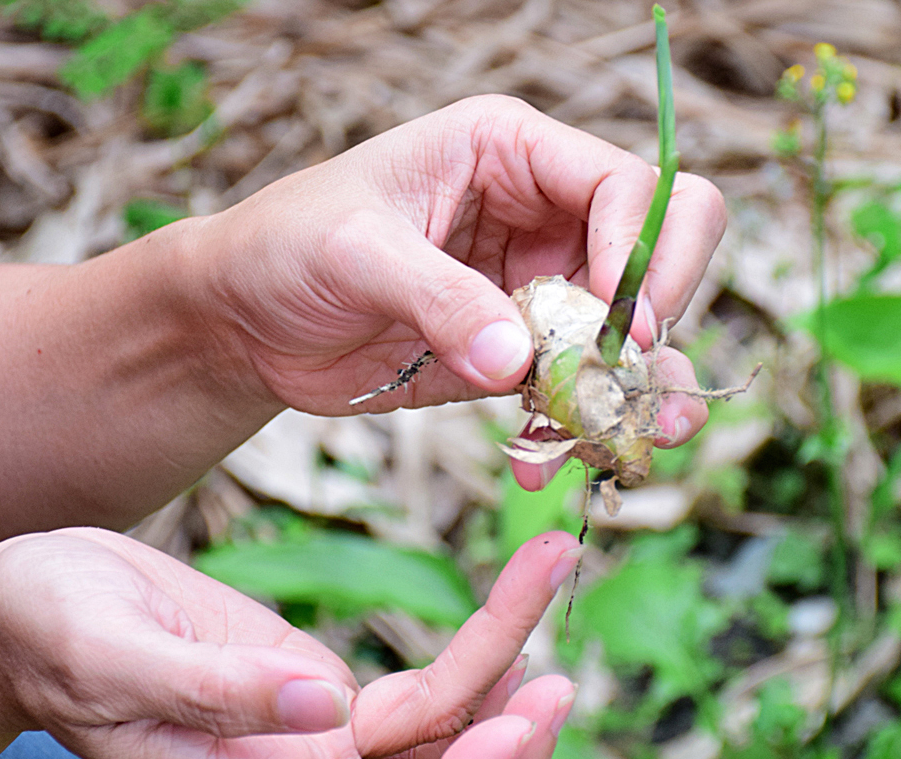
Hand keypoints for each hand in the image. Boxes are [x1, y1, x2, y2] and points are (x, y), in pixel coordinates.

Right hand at [0, 527, 579, 758]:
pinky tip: (514, 602)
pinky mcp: (331, 693)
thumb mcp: (106, 649)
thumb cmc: (48, 630)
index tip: (516, 723)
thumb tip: (325, 708)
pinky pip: (429, 693)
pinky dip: (480, 651)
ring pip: (447, 742)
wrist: (36, 609)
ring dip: (509, 678)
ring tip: (547, 573)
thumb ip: (207, 692)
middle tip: (560, 684)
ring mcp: (322, 739)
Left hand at [195, 94, 723, 439]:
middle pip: (657, 254)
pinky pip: (578, 391)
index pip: (628, 186)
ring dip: (639, 390)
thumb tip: (517, 360)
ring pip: (631, 335)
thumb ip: (437, 297)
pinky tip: (548, 463)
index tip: (616, 326)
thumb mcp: (354, 252)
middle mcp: (541, 215)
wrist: (243, 322)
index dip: (642, 253)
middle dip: (655, 317)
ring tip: (634, 440)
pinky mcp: (518, 357)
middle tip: (627, 377)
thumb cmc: (285, 247)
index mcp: (511, 152)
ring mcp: (536, 290)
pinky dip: (580, 429)